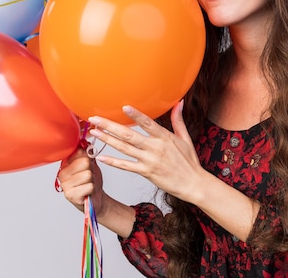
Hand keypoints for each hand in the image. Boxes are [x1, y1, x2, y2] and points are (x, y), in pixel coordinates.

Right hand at [57, 147, 103, 213]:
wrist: (96, 198)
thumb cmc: (92, 180)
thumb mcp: (91, 164)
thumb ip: (87, 152)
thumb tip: (84, 141)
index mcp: (65, 163)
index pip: (78, 151)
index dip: (88, 157)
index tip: (87, 165)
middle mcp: (62, 173)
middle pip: (84, 162)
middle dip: (91, 169)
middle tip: (89, 177)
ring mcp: (65, 184)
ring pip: (87, 174)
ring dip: (92, 180)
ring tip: (88, 184)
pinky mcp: (70, 195)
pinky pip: (89, 186)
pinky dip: (92, 189)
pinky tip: (88, 192)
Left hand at [88, 100, 206, 203]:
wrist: (193, 184)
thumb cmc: (189, 162)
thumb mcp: (185, 138)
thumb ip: (178, 120)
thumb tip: (179, 103)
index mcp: (164, 137)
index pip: (148, 123)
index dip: (136, 115)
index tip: (123, 107)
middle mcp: (155, 148)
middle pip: (129, 135)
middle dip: (110, 126)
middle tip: (95, 119)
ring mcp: (150, 161)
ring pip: (124, 148)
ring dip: (107, 140)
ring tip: (94, 132)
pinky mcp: (146, 172)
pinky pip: (127, 166)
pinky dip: (113, 162)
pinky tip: (101, 157)